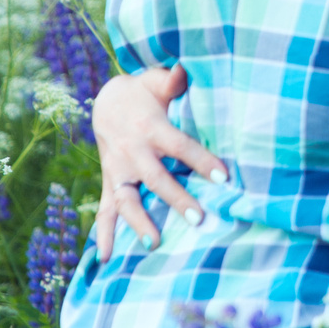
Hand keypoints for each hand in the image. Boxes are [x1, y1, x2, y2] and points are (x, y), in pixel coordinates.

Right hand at [91, 65, 228, 257]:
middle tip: (198, 219)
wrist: (107, 103)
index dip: (201, 160)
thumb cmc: (144, 93)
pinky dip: (103, 235)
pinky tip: (105, 259)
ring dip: (138, 223)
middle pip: (156, 178)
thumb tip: (186, 68)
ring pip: (126, 200)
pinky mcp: (110, 183)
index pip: (179, 146)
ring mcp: (118, 171)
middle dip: (176, 199)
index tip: (224, 176)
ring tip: (154, 244)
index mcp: (150, 128)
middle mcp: (133, 152)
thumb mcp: (155, 81)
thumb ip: (172, 80)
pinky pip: (105, 211)